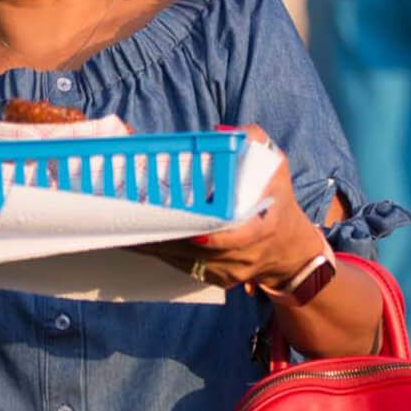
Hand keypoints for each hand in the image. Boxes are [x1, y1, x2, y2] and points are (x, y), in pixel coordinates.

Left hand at [142, 130, 329, 292]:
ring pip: (182, 259)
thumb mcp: (275, 166)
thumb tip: (220, 130)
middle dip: (163, 232)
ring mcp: (227, 272)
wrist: (288, 250)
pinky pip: (181, 266)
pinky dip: (159, 252)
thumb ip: (253, 141)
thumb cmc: (277, 201)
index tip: (175, 220)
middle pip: (194, 249)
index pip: (229, 236)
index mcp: (260, 229)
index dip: (203, 231)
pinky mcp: (214, 279)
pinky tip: (135, 239)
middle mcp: (242, 256)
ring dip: (153, 243)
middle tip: (131, 216)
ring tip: (122, 226)